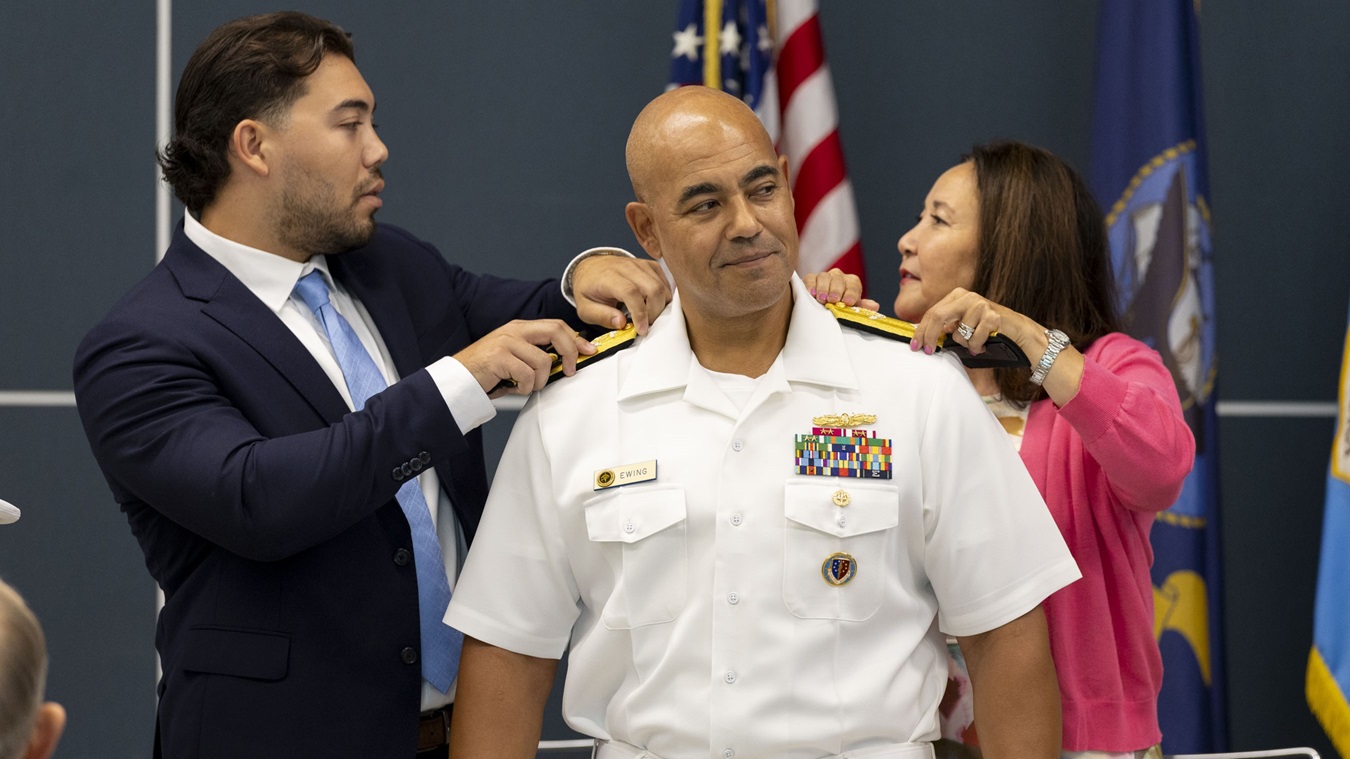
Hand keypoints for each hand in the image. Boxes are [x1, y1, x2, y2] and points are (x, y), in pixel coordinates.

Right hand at [454, 319, 595, 397]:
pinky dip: (525, 388)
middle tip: (569, 370)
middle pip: (555, 332)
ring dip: (540, 381)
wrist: (459, 379)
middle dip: (570, 352)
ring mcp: (506, 342)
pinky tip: (514, 387)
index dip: (575, 338)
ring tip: (526, 385)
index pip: (556, 325)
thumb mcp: (515, 356)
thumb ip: (536, 353)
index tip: (588, 350)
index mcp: (520, 328)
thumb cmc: (488, 371)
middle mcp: (514, 331)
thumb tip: (566, 360)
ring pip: (543, 361)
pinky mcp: (499, 357)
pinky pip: (527, 375)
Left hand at [572, 255, 670, 335]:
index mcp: (609, 276)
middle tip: (646, 325)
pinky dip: (663, 297)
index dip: (640, 314)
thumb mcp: (585, 309)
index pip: (631, 293)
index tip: (641, 330)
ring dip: (660, 306)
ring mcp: (640, 264)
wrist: (590, 268)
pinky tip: (653, 306)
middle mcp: (627, 267)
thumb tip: (621, 323)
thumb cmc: (588, 290)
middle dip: (655, 312)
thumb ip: (602, 316)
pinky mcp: (649, 266)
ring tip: (648, 317)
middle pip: (653, 289)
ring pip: (663, 286)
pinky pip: (665, 282)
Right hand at [800, 268, 878, 309]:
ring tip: (821, 299)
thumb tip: (874, 306)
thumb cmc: (841, 308)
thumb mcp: (853, 309)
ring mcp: (824, 277)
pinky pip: (810, 278)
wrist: (825, 307)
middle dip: (836, 290)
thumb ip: (863, 308)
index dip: (851, 293)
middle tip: (833, 300)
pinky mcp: (811, 279)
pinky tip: (811, 294)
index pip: (853, 285)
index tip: (847, 302)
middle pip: (838, 279)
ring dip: (823, 288)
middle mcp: (838, 277)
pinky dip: (810, 285)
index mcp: (852, 283)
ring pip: (824, 277)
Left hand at [909, 287, 1033, 355]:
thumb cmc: (986, 330)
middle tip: (929, 351)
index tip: (915, 346)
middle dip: (929, 336)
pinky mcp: (992, 316)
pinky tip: (984, 344)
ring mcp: (980, 305)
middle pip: (937, 316)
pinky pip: (974, 339)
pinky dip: (977, 346)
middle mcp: (967, 297)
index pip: (932, 313)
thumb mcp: (962, 325)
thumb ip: (945, 327)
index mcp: (957, 296)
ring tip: (975, 343)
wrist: (1017, 330)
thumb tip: (921, 337)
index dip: (921, 331)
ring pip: (958, 333)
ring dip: (965, 345)